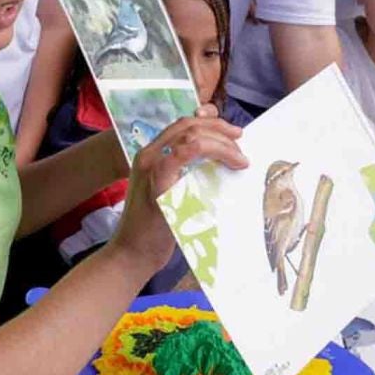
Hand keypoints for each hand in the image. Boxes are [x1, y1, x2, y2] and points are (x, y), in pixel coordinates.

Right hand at [108, 116, 246, 271]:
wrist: (133, 253)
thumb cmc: (155, 230)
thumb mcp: (174, 194)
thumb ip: (188, 175)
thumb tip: (221, 164)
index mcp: (151, 155)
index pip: (182, 124)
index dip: (210, 121)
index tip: (233, 133)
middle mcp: (148, 155)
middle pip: (188, 125)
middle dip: (221, 130)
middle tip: (241, 145)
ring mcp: (150, 166)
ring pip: (190, 135)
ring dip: (222, 143)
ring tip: (239, 159)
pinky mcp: (157, 183)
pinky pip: (184, 153)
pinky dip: (211, 152)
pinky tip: (229, 164)